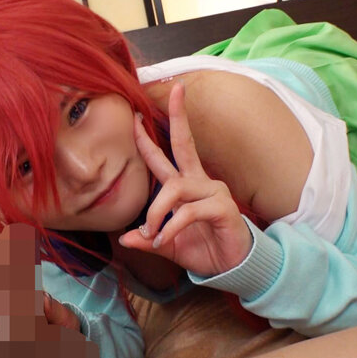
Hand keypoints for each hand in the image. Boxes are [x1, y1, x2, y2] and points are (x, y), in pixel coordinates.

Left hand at [118, 82, 251, 276]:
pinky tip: (164, 239)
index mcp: (186, 186)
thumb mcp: (168, 246)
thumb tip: (124, 238)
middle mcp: (200, 182)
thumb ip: (148, 239)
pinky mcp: (222, 207)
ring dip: (156, 211)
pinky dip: (171, 226)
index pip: (166, 154)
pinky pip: (188, 211)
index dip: (148, 137)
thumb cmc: (204, 250)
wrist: (232, 268)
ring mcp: (214, 192)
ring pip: (175, 188)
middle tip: (176, 89)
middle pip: (184, 144)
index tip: (135, 115)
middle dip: (179, 116)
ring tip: (152, 233)